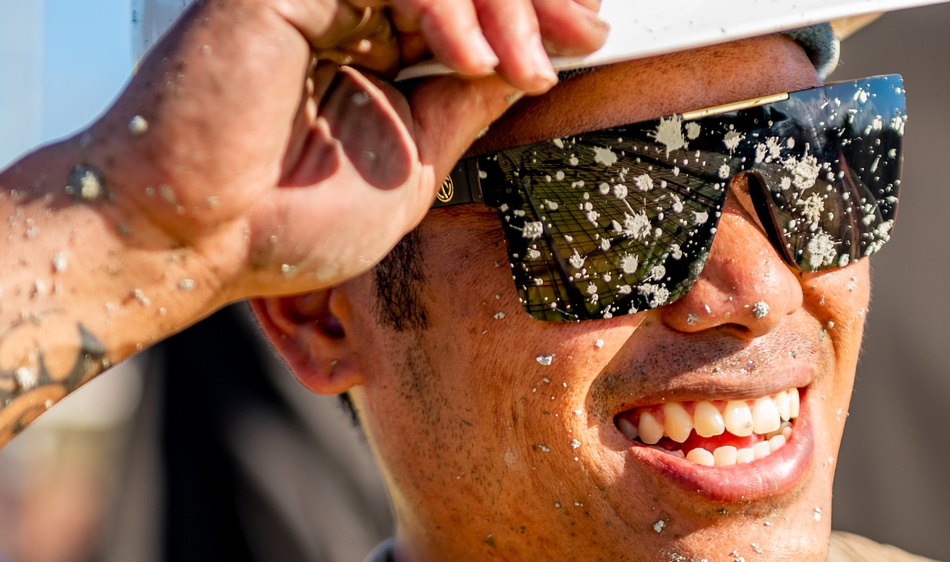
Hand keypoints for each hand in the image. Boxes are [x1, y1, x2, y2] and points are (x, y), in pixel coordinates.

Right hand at [86, 0, 606, 306]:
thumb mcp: (413, 165)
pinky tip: (468, 58)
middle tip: (579, 33)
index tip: (584, 36)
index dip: (532, 8)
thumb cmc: (288, 222)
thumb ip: (463, 107)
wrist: (193, 245)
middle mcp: (345, 7)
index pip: (468, 0)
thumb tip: (528, 71)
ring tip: (521, 66)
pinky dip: (442, 0)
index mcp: (373, 45)